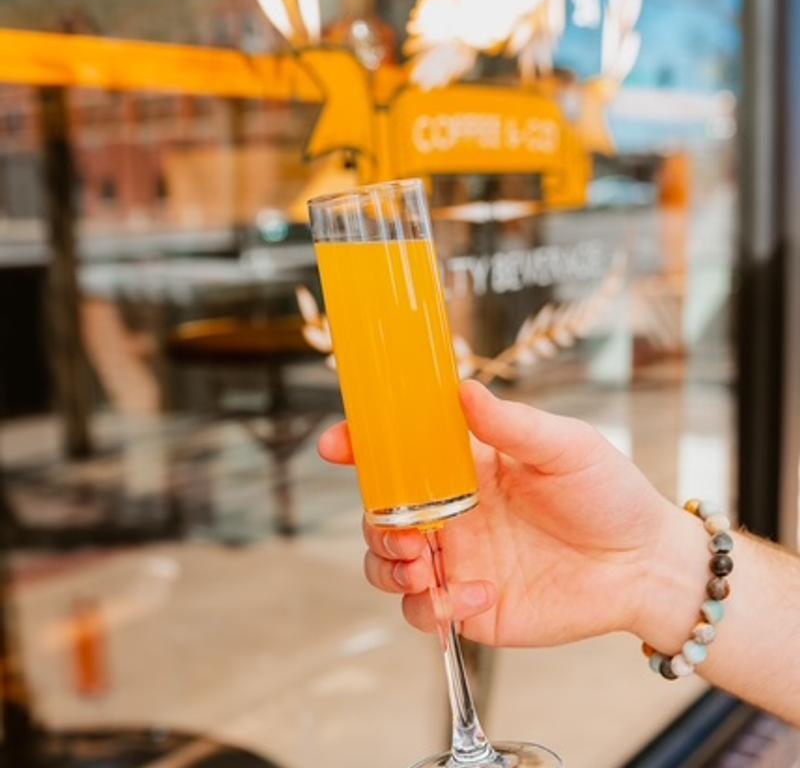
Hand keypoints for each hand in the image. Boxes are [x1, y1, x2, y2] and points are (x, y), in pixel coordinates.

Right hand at [319, 380, 680, 647]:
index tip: (336, 444)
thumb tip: (464, 390)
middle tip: (407, 531)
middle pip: (380, 512)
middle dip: (375, 521)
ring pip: (386, 563)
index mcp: (466, 466)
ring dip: (388, 564)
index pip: (399, 452)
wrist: (644, 566)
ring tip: (424, 564)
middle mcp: (452, 511)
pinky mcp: (469, 604)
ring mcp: (457, 559)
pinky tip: (475, 596)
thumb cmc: (609, 494)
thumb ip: (512, 424)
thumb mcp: (566, 447)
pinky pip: (422, 610)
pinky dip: (431, 606)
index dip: (360, 446)